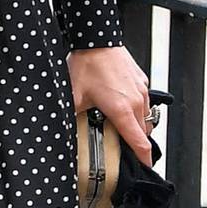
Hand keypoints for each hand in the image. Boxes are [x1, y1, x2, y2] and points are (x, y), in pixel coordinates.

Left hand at [69, 46, 152, 166]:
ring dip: (134, 124)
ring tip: (116, 122)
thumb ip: (72, 116)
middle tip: (119, 143)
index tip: (143, 167)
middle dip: (134, 141)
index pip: (139, 143)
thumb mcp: (74, 96)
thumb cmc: (87, 65)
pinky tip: (118, 102)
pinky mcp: (141, 82)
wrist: (97, 40)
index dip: (143, 158)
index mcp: (122, 110)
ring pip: (144, 117)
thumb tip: (63, 129)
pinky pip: (143, 102)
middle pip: (142, 132)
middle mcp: (136, 102)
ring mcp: (141, 91)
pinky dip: (135, 108)